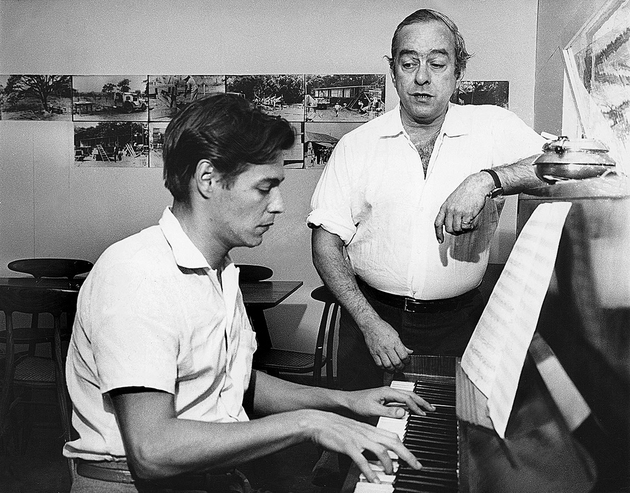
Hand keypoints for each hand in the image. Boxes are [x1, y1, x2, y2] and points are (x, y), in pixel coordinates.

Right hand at [300, 410, 421, 482]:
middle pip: (392, 442)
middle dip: (407, 455)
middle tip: (416, 466)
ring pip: (380, 450)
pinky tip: (374, 479)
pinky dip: (370, 471)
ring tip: (391, 473)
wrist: (318, 422)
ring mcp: (358, 439)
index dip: (405, 447)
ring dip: (389, 463)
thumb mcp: (355, 432)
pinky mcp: (347, 446)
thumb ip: (367, 441)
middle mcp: (366, 433)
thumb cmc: (335, 428)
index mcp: (369, 429)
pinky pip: (361, 460)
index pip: (393, 436)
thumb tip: (378, 456)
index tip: (413, 458)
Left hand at [346, 386, 435, 417]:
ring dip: (417, 401)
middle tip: (432, 408)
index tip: (423, 414)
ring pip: (406, 395)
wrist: (348, 401)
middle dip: (422, 401)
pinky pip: (401, 398)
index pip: (406, 398)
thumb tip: (403, 412)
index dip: (416, 406)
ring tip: (426, 407)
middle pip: (409, 394)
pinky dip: (410, 402)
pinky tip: (413, 407)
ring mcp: (387, 393)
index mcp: (387, 392)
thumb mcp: (373, 409)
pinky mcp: (385, 397)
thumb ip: (388, 411)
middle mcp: (388, 390)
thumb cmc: (357, 404)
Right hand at [362, 320, 412, 371]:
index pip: (404, 356)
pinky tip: (386, 367)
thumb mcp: (396, 334)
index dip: (407, 361)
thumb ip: (403, 345)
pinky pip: (379, 364)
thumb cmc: (383, 328)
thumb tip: (409, 351)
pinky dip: (383, 368)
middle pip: (396, 362)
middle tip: (402, 367)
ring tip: (395, 369)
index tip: (407, 361)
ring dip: (393, 369)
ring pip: (388, 365)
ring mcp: (380, 351)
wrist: (371, 325)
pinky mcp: (373, 353)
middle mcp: (387, 347)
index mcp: (395, 342)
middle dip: (401, 367)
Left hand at [434, 172, 494, 242]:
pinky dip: (469, 227)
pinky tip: (472, 222)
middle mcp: (450, 210)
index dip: (438, 233)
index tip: (440, 240)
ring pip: (457, 229)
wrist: (476, 185)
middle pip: (449, 229)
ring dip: (463, 230)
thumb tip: (449, 223)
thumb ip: (449, 211)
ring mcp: (458, 212)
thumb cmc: (465, 192)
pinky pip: (466, 226)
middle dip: (455, 232)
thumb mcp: (452, 200)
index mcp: (444, 207)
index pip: (438, 223)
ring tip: (467, 225)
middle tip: (461, 229)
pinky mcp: (468, 213)